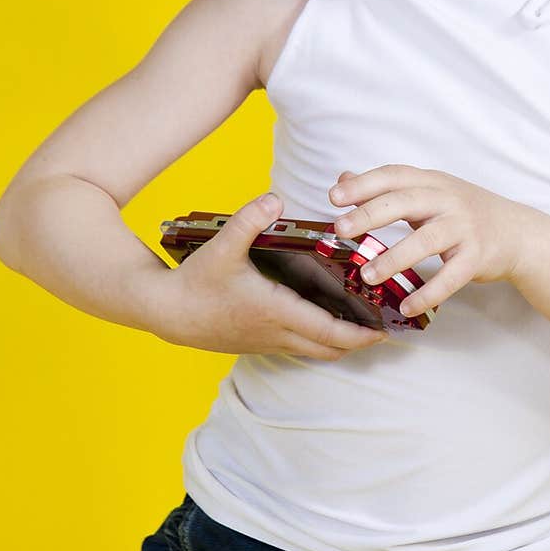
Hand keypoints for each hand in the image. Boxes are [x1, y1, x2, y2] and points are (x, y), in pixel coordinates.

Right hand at [150, 193, 389, 357]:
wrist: (164, 311)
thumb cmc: (194, 282)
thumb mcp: (222, 246)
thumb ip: (249, 220)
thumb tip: (275, 198)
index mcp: (275, 312)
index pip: (329, 332)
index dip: (361, 334)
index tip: (385, 329)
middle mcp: (275, 333)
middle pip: (329, 349)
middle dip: (359, 342)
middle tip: (383, 328)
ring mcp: (265, 342)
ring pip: (314, 351)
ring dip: (339, 343)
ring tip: (361, 324)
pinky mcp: (255, 342)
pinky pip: (298, 347)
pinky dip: (318, 340)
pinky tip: (323, 321)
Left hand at [328, 165, 531, 316]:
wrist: (519, 232)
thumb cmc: (465, 212)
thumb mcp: (429, 192)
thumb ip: (388, 187)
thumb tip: (343, 178)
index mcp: (431, 182)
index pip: (394, 176)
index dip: (363, 184)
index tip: (333, 196)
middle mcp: (448, 199)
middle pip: (405, 203)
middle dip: (370, 215)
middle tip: (341, 230)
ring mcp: (464, 227)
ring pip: (425, 241)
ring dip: (394, 258)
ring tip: (367, 275)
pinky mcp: (478, 256)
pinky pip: (451, 276)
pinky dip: (429, 293)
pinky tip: (408, 307)